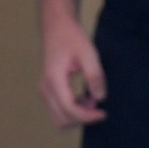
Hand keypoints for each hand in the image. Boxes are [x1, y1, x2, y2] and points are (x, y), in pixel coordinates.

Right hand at [38, 13, 106, 128]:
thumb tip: (100, 98)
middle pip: (62, 119)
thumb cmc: (73, 39)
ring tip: (91, 100)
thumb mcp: (88, 54)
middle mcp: (45, 90)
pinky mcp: (48, 91)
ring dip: (76, 115)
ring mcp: (44, 91)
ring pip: (58, 118)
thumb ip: (95, 76)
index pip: (70, 109)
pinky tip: (84, 98)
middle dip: (82, 118)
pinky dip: (72, 110)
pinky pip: (58, 110)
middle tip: (98, 105)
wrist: (57, 28)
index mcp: (54, 81)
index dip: (88, 116)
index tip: (104, 113)